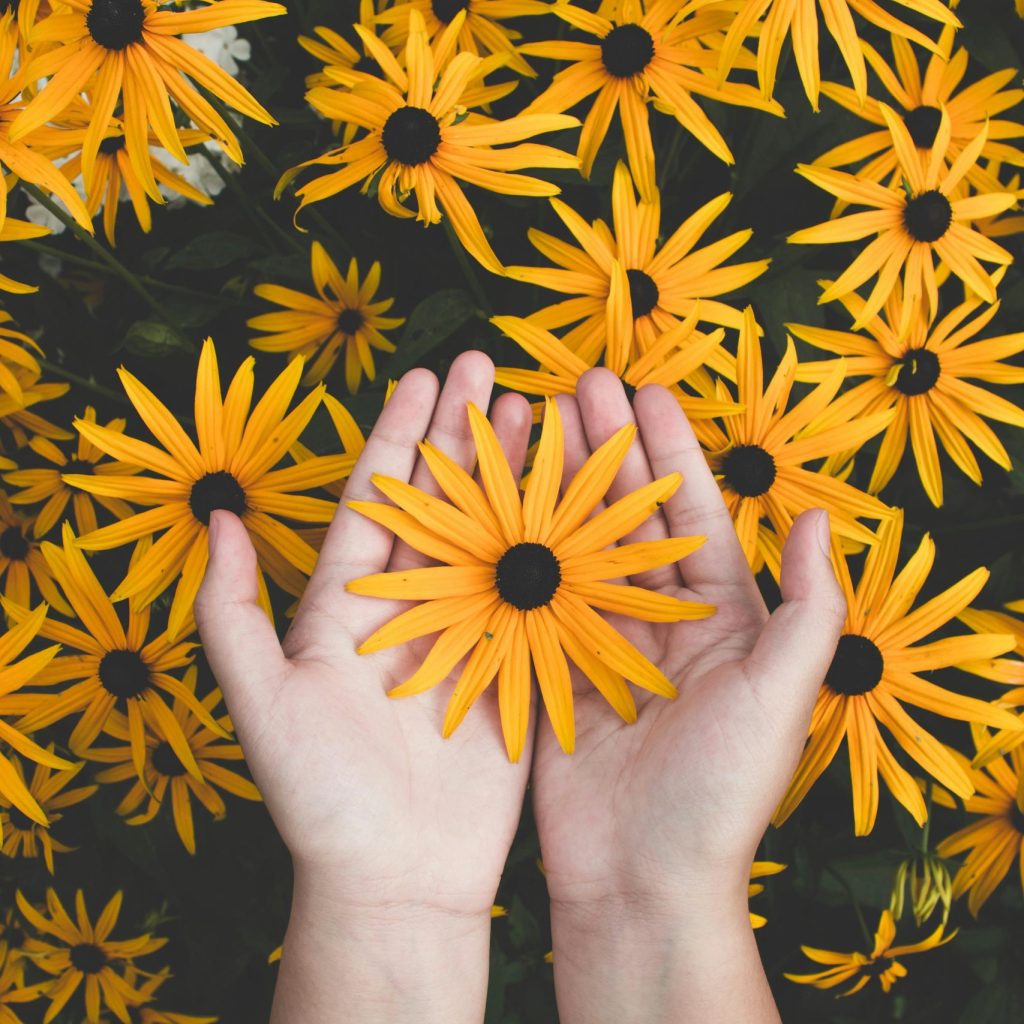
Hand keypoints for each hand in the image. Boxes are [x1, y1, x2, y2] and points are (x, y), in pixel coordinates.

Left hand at [195, 352, 533, 1022]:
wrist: (395, 878)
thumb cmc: (319, 797)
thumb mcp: (259, 702)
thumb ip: (230, 613)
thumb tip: (219, 520)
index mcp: (348, 604)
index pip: (377, 499)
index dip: (398, 436)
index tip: (421, 377)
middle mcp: (411, 606)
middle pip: (441, 501)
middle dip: (461, 434)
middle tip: (487, 369)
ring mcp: (466, 633)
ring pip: (493, 533)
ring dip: (511, 473)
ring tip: (535, 411)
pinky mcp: (513, 667)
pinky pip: (535, 593)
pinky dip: (555, 544)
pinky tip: (574, 498)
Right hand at [530, 370, 846, 1022]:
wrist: (642, 879)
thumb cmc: (720, 792)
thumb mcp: (781, 696)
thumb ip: (807, 608)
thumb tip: (819, 516)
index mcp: (719, 617)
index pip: (690, 512)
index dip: (668, 449)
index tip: (642, 390)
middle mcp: (658, 619)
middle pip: (626, 515)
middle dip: (603, 448)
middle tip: (574, 385)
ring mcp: (599, 641)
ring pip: (575, 544)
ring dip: (556, 485)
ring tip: (530, 424)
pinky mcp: (550, 669)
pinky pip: (533, 596)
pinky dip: (516, 549)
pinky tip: (494, 503)